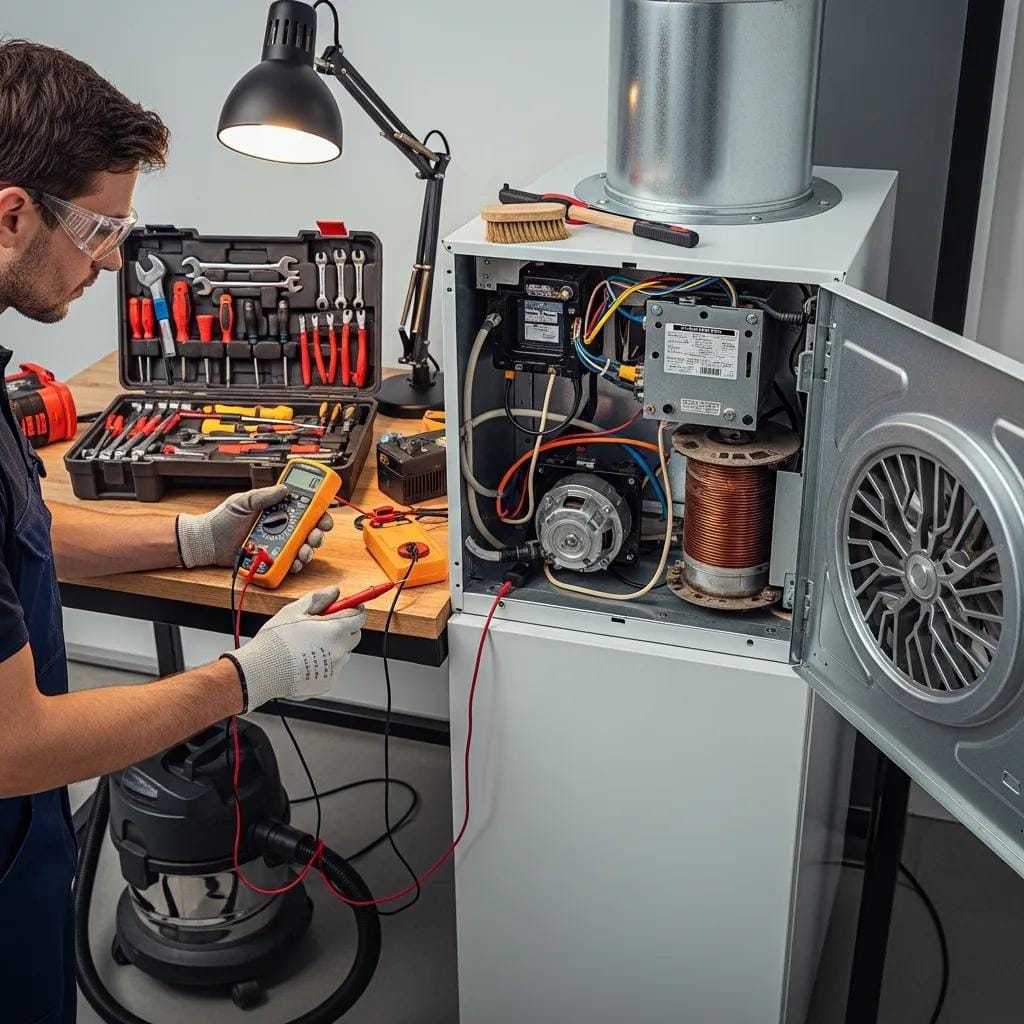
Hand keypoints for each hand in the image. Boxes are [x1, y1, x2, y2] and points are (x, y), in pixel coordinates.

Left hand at [175, 485, 332, 570]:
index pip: (305, 510)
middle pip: (309, 531)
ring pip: (303, 548)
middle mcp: (281, 528)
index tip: (324, 515)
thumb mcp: (243, 501)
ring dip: (308, 550)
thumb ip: (264, 495)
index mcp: (277, 511)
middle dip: (318, 534)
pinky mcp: (272, 560)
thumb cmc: (222, 520)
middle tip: (316, 535)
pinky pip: (289, 563)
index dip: (319, 512)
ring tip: (304, 551)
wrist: (206, 542)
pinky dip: (295, 564)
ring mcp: (277, 545)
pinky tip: (294, 562)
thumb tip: (284, 489)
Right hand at [223, 587, 364, 710]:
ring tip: (310, 646)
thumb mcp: (294, 610)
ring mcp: (334, 668)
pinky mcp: (328, 682)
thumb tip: (333, 592)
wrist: (261, 672)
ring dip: (334, 647)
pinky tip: (306, 660)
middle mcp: (339, 650)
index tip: (350, 607)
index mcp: (335, 630)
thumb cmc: (275, 642)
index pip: (359, 616)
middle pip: (354, 635)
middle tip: (324, 626)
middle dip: (344, 628)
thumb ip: (318, 598)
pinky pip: (333, 669)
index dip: (355, 609)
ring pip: (344, 653)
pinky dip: (325, 664)